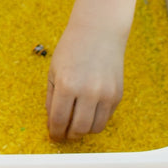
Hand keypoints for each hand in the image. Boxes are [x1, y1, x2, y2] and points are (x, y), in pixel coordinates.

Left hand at [45, 18, 126, 140]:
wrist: (99, 32)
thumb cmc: (72, 48)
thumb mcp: (53, 70)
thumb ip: (51, 98)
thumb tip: (52, 122)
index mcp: (67, 84)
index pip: (58, 120)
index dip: (55, 132)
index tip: (54, 135)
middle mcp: (87, 91)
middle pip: (77, 129)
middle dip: (68, 135)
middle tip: (65, 133)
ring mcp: (105, 94)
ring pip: (94, 128)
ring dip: (83, 130)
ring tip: (77, 123)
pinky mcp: (117, 95)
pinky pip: (106, 118)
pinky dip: (96, 120)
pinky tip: (89, 112)